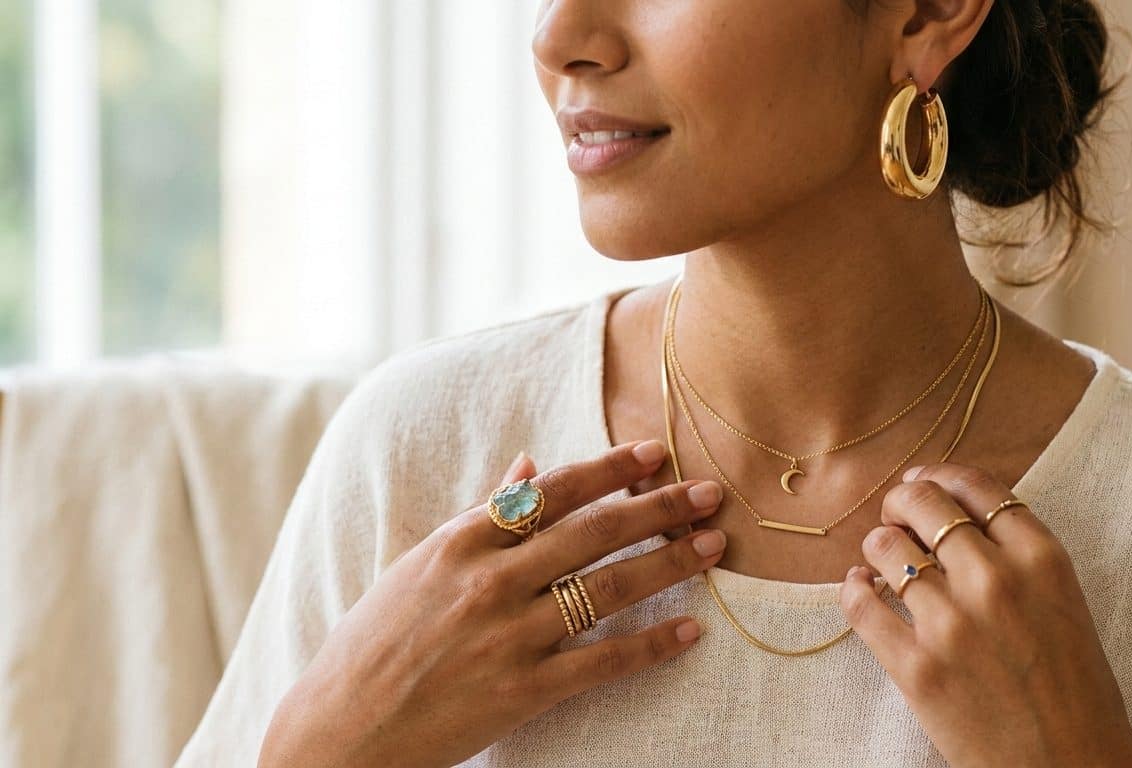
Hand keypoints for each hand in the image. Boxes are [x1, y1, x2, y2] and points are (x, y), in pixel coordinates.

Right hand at [258, 440, 727, 767]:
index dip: (609, 470)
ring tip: (713, 546)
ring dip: (669, 563)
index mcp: (461, 542)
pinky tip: (690, 630)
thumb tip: (529, 465)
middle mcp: (489, 581)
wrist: (342, 728)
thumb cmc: (376, 642)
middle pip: (592, 533)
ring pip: (607, 589)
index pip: (551, 492)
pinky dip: (651, 645)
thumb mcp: (420, 564)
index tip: (654, 453)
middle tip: (709, 492)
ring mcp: (508, 637)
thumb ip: (482, 514)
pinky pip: (602, 662)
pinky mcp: (522, 692)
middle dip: (658, 507)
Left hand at [839, 462, 1131, 767]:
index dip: (939, 476)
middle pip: (924, 503)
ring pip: (885, 547)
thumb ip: (1019, 556)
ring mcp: (952, 623)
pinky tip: (860, 587)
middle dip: (901, 502)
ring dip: (877, 546)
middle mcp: (995, 580)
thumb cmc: (1074, 691)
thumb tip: (957, 516)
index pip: (976, 486)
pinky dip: (853, 588)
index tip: (923, 482)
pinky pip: (860, 603)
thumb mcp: (1064, 603)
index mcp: (1042, 560)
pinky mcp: (915, 667)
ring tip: (882, 560)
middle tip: (897, 515)